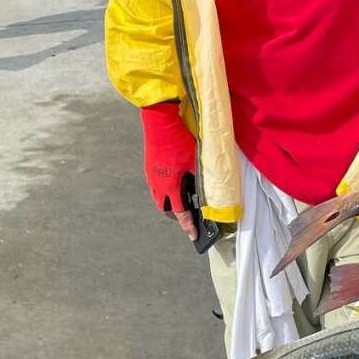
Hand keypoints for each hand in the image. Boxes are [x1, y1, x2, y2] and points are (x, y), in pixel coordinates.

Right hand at [141, 101, 198, 240]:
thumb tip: (210, 189)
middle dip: (176, 216)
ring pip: (158, 198)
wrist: (160, 123)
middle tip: (188, 216)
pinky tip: (173, 183)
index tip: (193, 235)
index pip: (180, 213)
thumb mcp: (196, 161)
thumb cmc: (179, 141)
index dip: (188, 226)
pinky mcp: (149, 168)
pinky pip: (155, 186)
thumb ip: (201, 178)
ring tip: (180, 201)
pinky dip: (164, 190)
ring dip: (168, 203)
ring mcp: (151, 176)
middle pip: (165, 209)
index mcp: (170, 186)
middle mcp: (158, 185)